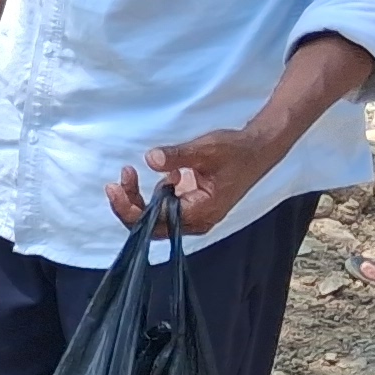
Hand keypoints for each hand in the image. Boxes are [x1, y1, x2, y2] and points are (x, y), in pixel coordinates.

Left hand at [108, 119, 294, 234]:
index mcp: (200, 212)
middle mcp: (196, 220)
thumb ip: (178, 155)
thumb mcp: (206, 149)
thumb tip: (151, 159)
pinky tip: (164, 173)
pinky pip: (165, 207)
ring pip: (156, 217)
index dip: (130, 210)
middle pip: (151, 225)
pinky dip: (154, 193)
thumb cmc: (236, 150)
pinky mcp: (193, 206)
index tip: (116, 188)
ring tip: (129, 174)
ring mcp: (194, 214)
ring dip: (138, 198)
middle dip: (129, 205)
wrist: (258, 148)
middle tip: (116, 183)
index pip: (155, 223)